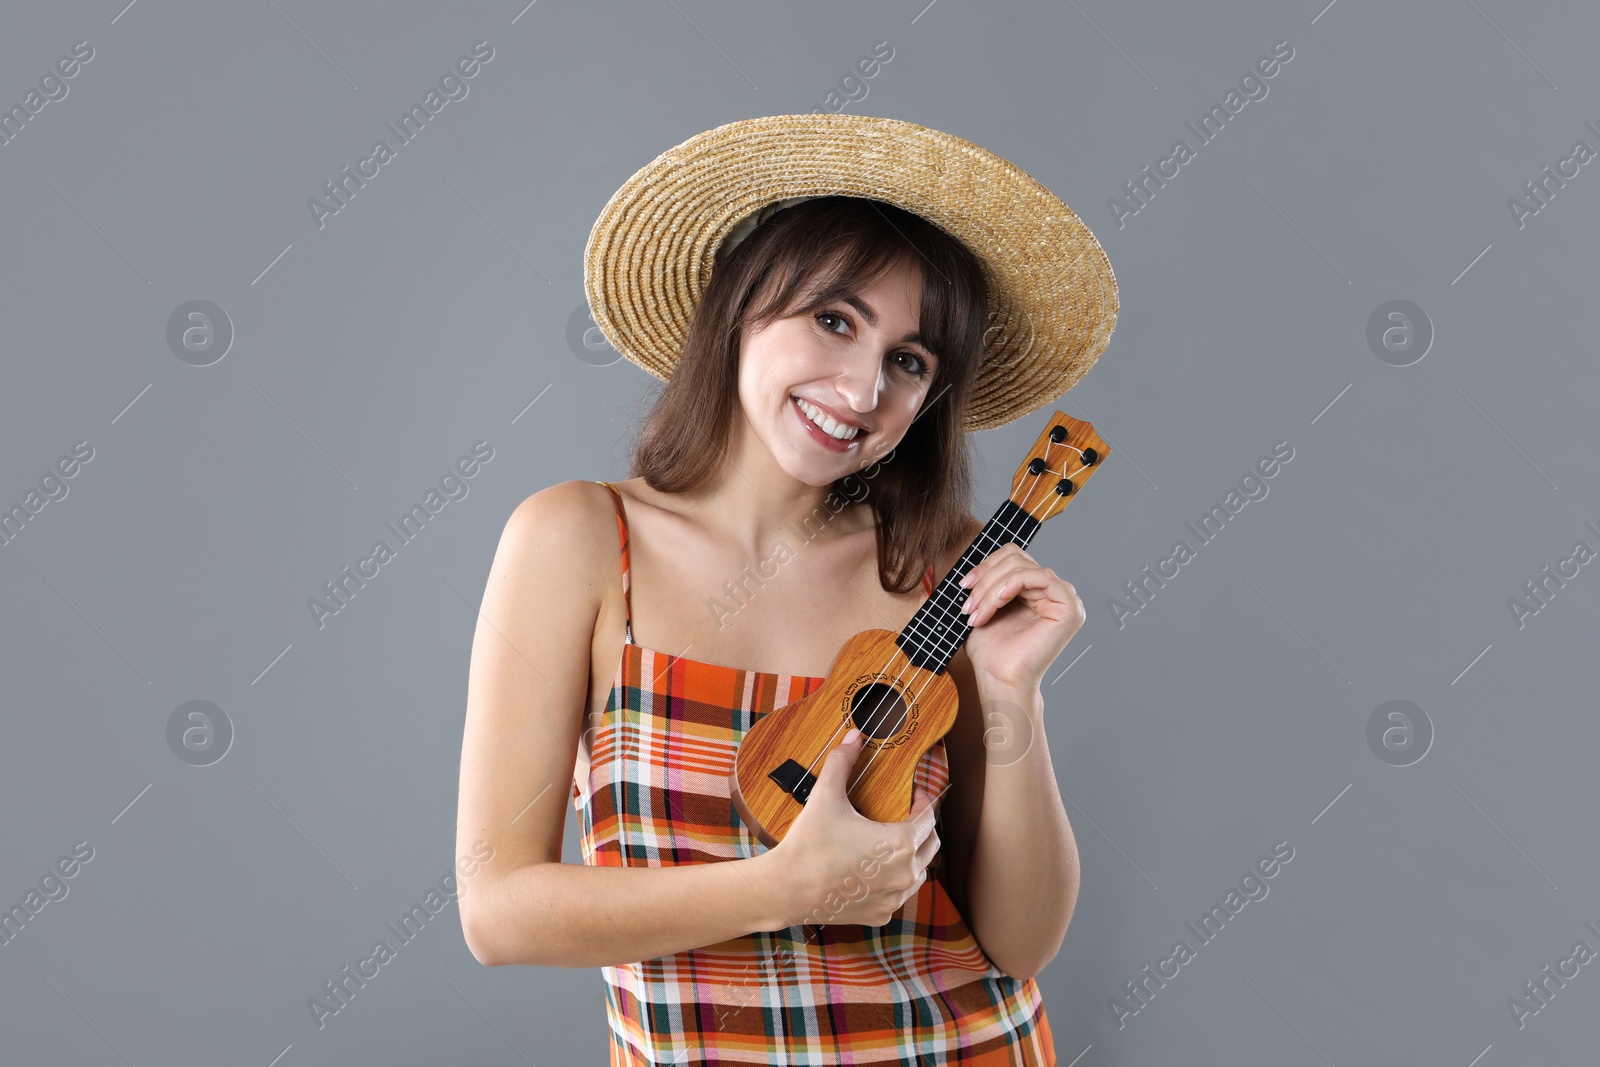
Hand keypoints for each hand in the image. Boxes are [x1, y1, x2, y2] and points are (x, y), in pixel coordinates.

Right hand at [761, 728, 939, 928]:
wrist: (786, 889)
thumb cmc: (809, 844)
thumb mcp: (826, 796)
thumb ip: (843, 762)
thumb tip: (855, 735)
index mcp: (900, 843)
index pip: (929, 818)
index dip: (924, 802)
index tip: (914, 794)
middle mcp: (906, 874)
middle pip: (931, 846)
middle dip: (923, 828)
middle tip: (907, 815)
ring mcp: (894, 897)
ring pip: (919, 873)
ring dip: (913, 856)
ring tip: (894, 842)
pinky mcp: (881, 914)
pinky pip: (899, 894)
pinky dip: (895, 881)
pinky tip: (878, 870)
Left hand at [958, 543, 1084, 691]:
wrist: (1000, 679)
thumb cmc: (992, 652)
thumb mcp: (982, 607)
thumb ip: (981, 583)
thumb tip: (955, 566)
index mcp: (1037, 590)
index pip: (1013, 557)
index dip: (986, 565)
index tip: (964, 585)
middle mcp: (1054, 592)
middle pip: (1016, 558)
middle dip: (985, 579)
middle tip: (969, 603)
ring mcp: (1065, 598)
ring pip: (1021, 567)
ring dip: (991, 587)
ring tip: (977, 611)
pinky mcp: (1069, 607)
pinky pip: (1037, 577)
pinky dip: (1010, 584)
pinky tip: (996, 602)